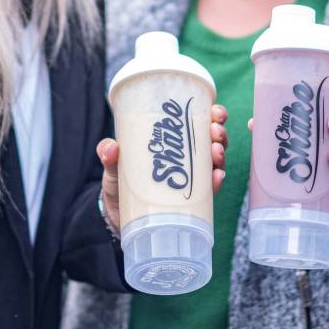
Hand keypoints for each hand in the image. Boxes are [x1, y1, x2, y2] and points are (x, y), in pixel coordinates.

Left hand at [96, 104, 228, 234]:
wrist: (119, 217)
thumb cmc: (120, 183)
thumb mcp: (113, 166)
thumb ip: (109, 155)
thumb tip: (111, 148)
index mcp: (174, 142)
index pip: (199, 122)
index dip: (212, 114)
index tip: (214, 111)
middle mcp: (187, 158)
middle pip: (213, 140)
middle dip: (219, 132)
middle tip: (215, 131)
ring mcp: (191, 179)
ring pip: (215, 162)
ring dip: (220, 155)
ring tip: (215, 151)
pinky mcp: (191, 200)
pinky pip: (209, 190)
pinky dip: (216, 182)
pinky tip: (216, 177)